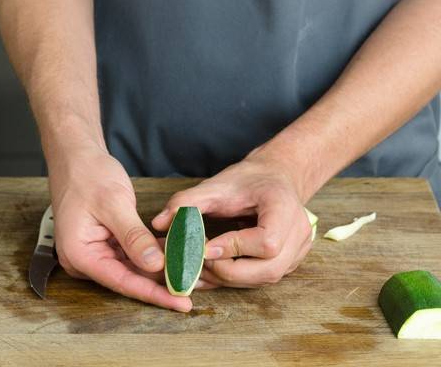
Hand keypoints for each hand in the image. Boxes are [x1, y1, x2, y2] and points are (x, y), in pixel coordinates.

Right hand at [48, 145, 191, 311]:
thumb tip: (154, 265)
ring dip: (160, 269)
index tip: (180, 300)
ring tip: (190, 272)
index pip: (123, 282)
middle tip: (193, 289)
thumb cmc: (88, 175)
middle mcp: (85, 259)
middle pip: (129, 279)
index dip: (154, 293)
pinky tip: (176, 253)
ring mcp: (95, 252)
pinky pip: (132, 254)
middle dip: (161, 284)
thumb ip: (134, 237)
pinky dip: (153, 254)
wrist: (76, 157)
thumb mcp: (114, 204)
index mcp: (80, 254)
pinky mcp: (105, 243)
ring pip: (133, 268)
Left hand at [152, 149, 312, 287]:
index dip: (234, 248)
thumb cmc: (249, 179)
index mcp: (285, 208)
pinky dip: (236, 279)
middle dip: (227, 270)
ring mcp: (297, 250)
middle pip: (268, 270)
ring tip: (199, 268)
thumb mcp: (217, 184)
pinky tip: (212, 271)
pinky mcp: (290, 261)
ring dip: (229, 278)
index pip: (266, 242)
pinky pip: (262, 277)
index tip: (203, 247)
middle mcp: (298, 233)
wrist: (275, 177)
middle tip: (197, 262)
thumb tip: (159, 223)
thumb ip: (187, 202)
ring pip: (264, 279)